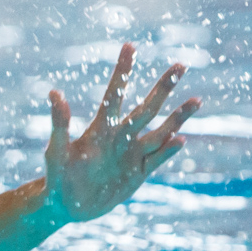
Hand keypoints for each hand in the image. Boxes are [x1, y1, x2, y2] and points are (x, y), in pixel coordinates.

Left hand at [43, 42, 199, 222]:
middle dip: (163, 87)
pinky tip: (182, 138)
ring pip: (160, 131)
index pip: (114, 93)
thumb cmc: (56, 176)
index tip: (130, 45)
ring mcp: (131, 154)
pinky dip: (169, 150)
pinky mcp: (138, 173)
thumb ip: (59, 123)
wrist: (67, 205)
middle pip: (146, 107)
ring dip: (178, 117)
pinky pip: (157, 159)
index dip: (123, 70)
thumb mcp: (56, 151)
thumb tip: (54, 92)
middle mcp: (119, 136)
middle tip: (180, 64)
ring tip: (197, 100)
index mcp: (99, 128)